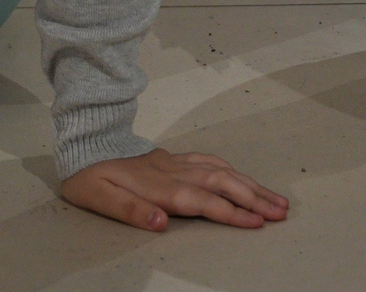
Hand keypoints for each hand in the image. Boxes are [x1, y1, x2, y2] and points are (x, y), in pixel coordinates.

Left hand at [60, 148, 287, 232]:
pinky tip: (242, 177)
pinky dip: (231, 169)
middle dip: (254, 198)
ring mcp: (175, 162)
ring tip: (275, 199)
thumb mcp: (99, 198)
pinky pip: (209, 160)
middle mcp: (173, 172)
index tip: (258, 223)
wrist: (82, 142)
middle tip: (282, 212)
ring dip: (250, 185)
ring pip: (221, 170)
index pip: (203, 200)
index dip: (232, 212)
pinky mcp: (172, 158)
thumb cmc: (88, 175)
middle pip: (222, 183)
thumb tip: (161, 223)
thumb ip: (131, 211)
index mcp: (158, 186)